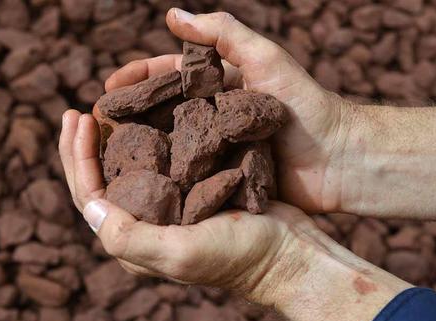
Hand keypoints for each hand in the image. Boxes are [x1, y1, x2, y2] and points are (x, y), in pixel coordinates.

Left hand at [60, 109, 319, 305]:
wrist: (289, 252)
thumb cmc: (239, 255)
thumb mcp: (181, 251)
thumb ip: (130, 236)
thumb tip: (88, 205)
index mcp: (136, 243)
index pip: (89, 198)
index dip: (77, 158)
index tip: (78, 118)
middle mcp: (148, 227)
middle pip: (102, 183)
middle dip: (85, 147)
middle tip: (78, 112)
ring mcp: (171, 209)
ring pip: (129, 171)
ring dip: (112, 140)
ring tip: (104, 110)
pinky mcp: (195, 194)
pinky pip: (161, 163)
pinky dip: (148, 139)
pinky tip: (146, 117)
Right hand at [100, 8, 353, 212]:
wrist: (339, 160)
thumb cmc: (305, 105)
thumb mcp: (266, 58)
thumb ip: (224, 33)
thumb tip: (170, 15)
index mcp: (221, 84)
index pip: (168, 76)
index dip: (136, 79)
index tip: (105, 90)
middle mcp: (214, 115)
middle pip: (161, 112)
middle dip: (128, 116)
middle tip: (96, 127)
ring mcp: (218, 149)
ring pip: (170, 146)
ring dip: (139, 150)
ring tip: (106, 158)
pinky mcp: (224, 179)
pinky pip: (188, 178)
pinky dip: (165, 180)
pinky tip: (138, 187)